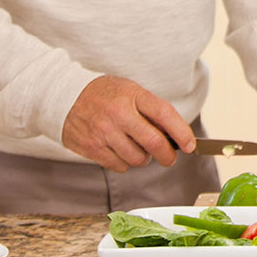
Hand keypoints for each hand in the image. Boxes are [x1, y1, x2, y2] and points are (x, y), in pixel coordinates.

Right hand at [61, 75, 194, 172]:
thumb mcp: (130, 91)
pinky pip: (120, 166)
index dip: (182, 132)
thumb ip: (150, 109)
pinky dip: (125, 162)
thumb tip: (175, 134)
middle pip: (154, 142)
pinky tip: (120, 150)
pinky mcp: (93, 148)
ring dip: (143, 158)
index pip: (164, 114)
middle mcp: (119, 114)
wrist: (64, 96)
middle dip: (168, 155)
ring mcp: (104, 132)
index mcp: (133, 95)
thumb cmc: (104, 94)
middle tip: (170, 157)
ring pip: (138, 158)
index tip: (191, 145)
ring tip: (137, 147)